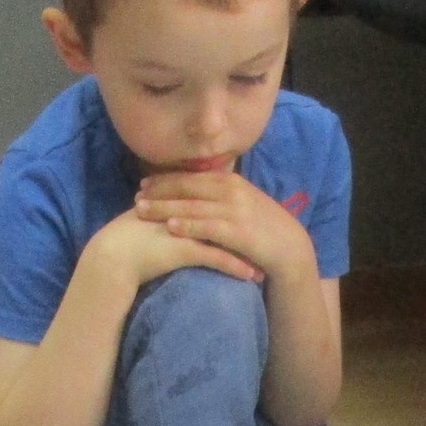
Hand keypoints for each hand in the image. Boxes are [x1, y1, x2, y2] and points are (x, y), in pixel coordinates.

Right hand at [89, 207, 263, 291]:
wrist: (112, 254)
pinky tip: (251, 276)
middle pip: (227, 217)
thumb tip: (178, 216)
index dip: (234, 213)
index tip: (252, 222)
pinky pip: (218, 259)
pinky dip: (236, 267)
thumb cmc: (127, 241)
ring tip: (266, 263)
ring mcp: (189, 230)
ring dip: (248, 251)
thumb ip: (168, 213)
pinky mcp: (186, 250)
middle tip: (268, 241)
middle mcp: (187, 211)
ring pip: (227, 238)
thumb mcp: (151, 220)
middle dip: (249, 230)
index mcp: (180, 201)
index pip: (215, 202)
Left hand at [134, 168, 312, 281]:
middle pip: (187, 187)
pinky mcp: (238, 231)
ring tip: (142, 210)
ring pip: (192, 205)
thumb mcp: (243, 204)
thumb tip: (196, 195)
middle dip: (160, 191)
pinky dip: (188, 225)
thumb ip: (221, 196)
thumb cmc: (263, 228)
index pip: (191, 177)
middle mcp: (231, 190)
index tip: (145, 183)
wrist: (290, 248)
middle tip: (136, 196)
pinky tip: (170, 227)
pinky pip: (207, 226)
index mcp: (230, 181)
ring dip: (165, 207)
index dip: (166, 179)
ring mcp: (234, 210)